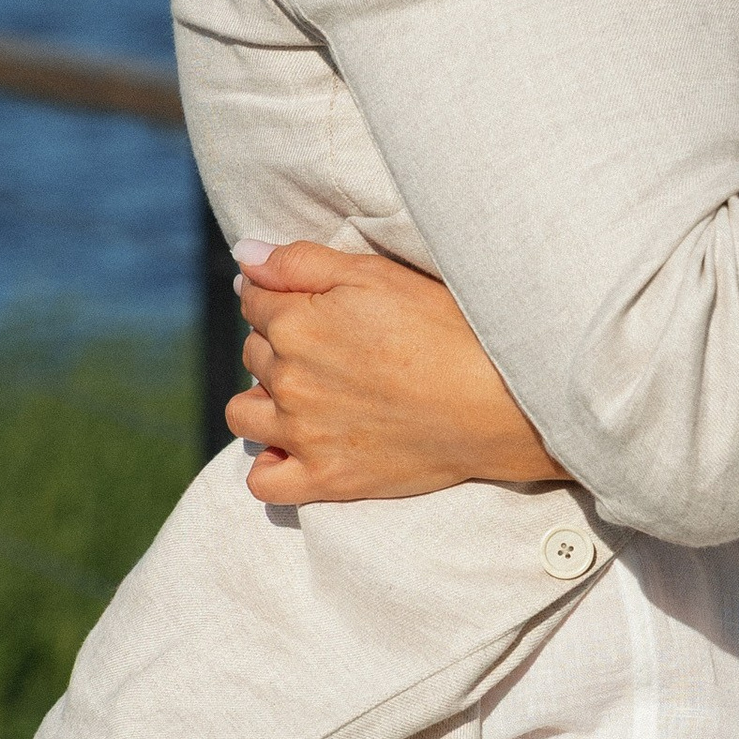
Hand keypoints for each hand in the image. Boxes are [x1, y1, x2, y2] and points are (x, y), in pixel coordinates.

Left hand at [227, 238, 560, 504]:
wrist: (495, 399)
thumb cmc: (442, 326)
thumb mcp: (373, 273)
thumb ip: (299, 262)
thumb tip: (244, 256)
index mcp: (296, 322)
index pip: (254, 301)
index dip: (281, 297)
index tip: (316, 305)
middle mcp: (288, 379)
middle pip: (253, 353)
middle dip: (280, 344)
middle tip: (333, 346)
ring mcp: (302, 434)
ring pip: (243, 414)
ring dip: (263, 401)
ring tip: (307, 395)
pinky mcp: (324, 479)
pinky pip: (263, 481)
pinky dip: (270, 464)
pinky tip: (294, 448)